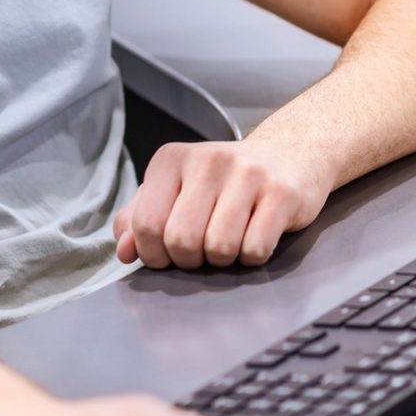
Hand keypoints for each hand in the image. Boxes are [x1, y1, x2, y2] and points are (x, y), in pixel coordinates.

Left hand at [113, 140, 330, 268]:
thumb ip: (141, 219)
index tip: (169, 252)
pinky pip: (255, 249)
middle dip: (190, 260)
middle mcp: (207, 160)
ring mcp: (247, 174)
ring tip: (231, 240)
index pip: (145, 224)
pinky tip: (257, 236)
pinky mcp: (281, 193)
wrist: (290, 154)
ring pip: (219, 249)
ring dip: (223, 260)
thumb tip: (125, 251)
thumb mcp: (175, 190)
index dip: (154, 254)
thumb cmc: (225, 181)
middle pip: (181, 241)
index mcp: (171, 159)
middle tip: (203, 249)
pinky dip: (253, 257)